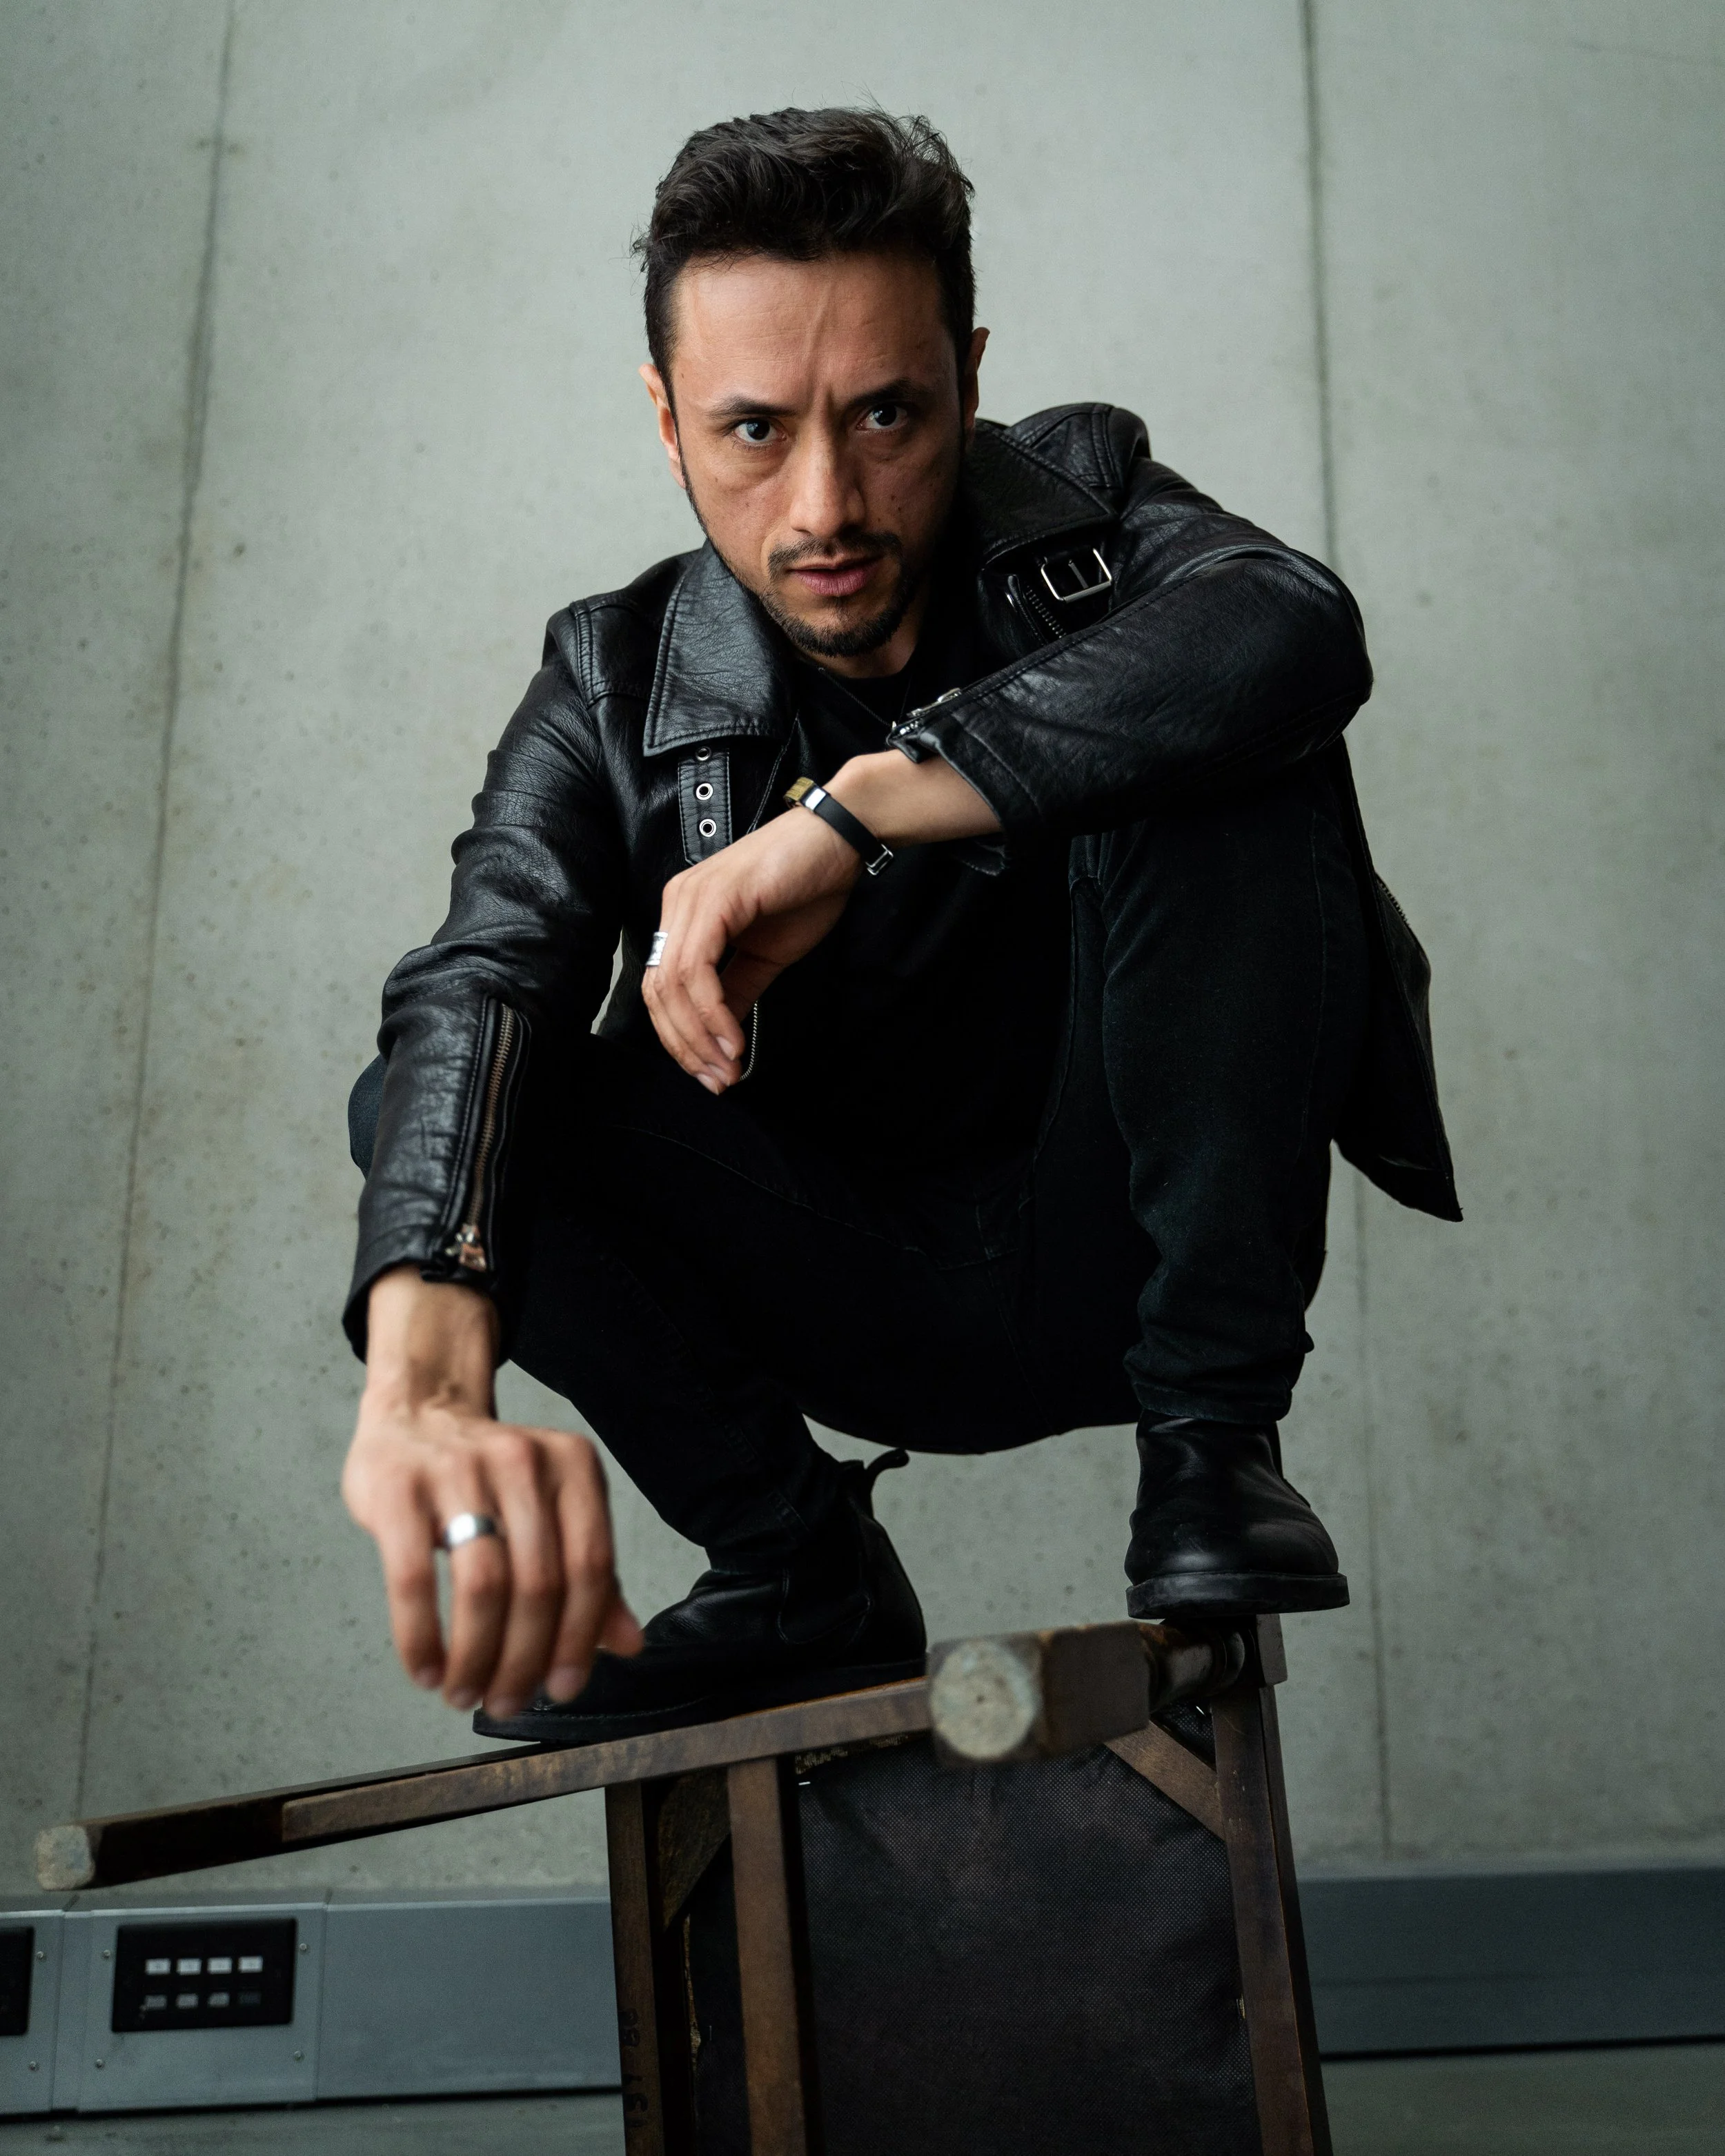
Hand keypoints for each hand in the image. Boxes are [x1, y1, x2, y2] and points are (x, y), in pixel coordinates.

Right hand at [342, 1267, 643, 1715]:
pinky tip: (426, 1669)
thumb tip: (630, 1644)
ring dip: (475, 1658)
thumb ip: (590, 1574)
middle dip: (524, 1661)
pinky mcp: (399, 1487)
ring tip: (465, 1694)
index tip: (563, 1687)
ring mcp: (458, 1470)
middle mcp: (523, 1461)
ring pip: (483, 1586)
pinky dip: (421, 1639)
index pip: (591, 1567)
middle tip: (506, 1703)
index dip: (580, 1639)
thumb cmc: (492, 1479)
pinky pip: (414, 1579)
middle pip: (539, 1585)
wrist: (419, 1411)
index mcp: (574, 1466)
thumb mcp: (553, 1510)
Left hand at [643, 746, 998, 1090]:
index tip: (711, 1074)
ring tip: (728, 1067)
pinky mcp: (714, 899)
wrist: (839, 840)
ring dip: (700, 1037)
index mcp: (685, 915)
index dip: (681, 1039)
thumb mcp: (766, 954)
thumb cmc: (807, 886)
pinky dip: (713, 1012)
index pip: (663, 988)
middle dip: (686, 1047)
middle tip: (717, 1081)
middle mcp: (678, 904)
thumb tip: (719, 1035)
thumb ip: (737, 991)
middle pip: (658, 993)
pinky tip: (734, 1038)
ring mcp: (691, 899)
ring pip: (673, 986)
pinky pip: (698, 969)